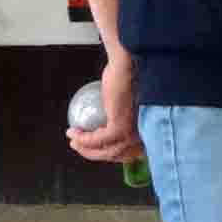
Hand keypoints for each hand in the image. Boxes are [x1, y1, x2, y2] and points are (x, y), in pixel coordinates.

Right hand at [67, 49, 144, 164]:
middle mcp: (144, 136)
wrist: (129, 66)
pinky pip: (97, 140)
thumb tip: (110, 120)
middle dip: (94, 154)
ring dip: (85, 149)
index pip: (131, 153)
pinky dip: (82, 139)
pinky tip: (73, 133)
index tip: (94, 148)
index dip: (110, 154)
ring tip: (73, 141)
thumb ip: (125, 115)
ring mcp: (132, 133)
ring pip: (106, 151)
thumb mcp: (128, 102)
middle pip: (116, 155)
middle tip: (78, 145)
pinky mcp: (120, 128)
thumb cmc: (130, 80)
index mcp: (149, 131)